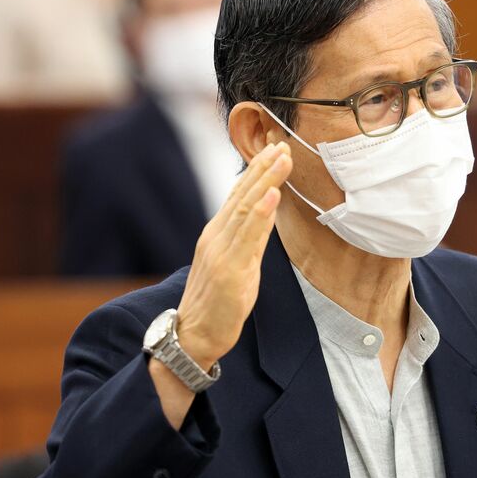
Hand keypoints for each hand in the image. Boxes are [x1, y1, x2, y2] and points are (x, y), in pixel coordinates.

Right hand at [175, 142, 291, 367]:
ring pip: (246, 208)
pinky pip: (247, 237)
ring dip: (266, 180)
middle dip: (264, 167)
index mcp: (218, 233)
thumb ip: (251, 237)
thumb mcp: (239, 263)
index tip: (274, 148)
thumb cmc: (217, 301)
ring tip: (281, 158)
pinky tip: (272, 195)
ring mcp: (221, 251)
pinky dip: (260, 213)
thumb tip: (269, 212)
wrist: (194, 335)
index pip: (239, 194)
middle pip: (243, 194)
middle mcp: (217, 236)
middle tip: (282, 142)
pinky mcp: (229, 269)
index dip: (257, 170)